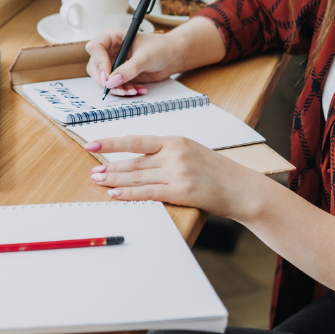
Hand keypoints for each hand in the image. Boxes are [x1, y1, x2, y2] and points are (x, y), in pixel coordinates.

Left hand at [83, 136, 259, 218]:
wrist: (241, 188)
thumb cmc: (217, 171)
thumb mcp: (191, 152)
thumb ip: (167, 153)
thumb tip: (139, 161)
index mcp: (175, 140)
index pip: (136, 140)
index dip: (111, 142)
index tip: (93, 143)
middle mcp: (174, 153)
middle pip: (134, 161)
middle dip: (110, 166)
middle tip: (93, 171)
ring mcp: (177, 172)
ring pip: (137, 176)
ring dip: (115, 179)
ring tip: (99, 181)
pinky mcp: (181, 191)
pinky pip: (148, 192)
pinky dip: (129, 193)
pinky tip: (116, 193)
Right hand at [85, 30, 181, 95]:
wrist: (172, 57)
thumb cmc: (161, 48)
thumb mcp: (145, 57)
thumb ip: (129, 69)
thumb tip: (112, 81)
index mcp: (113, 37)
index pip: (95, 47)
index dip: (99, 62)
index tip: (109, 75)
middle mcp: (110, 50)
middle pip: (94, 66)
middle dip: (104, 80)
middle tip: (116, 88)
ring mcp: (114, 63)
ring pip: (102, 79)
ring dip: (115, 88)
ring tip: (131, 90)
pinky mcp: (120, 75)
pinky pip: (114, 86)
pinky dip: (123, 91)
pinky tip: (137, 89)